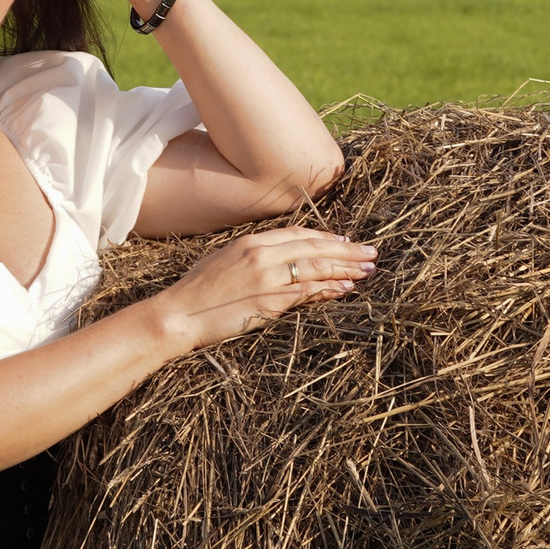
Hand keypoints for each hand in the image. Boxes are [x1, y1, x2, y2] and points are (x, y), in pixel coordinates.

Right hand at [143, 227, 376, 352]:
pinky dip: (330, 289)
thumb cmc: (196, 291)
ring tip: (366, 271)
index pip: (299, 234)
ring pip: (317, 268)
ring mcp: (268, 277)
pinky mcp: (270, 301)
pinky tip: (345, 289)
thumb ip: (253, 257)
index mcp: (251, 242)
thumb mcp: (224, 261)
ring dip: (346, 269)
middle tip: (370, 253)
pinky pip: (308, 292)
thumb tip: (279, 259)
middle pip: (316, 247)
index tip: (344, 242)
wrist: (179, 314)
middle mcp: (263, 254)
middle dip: (347, 250)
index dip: (326, 238)